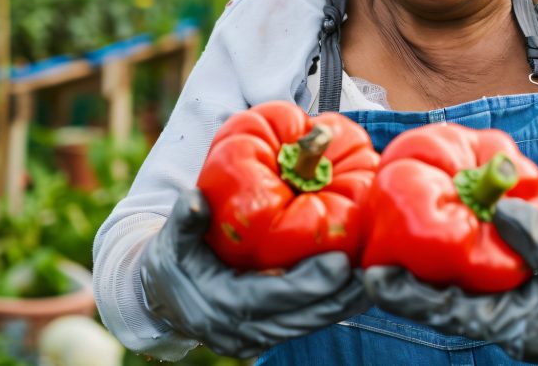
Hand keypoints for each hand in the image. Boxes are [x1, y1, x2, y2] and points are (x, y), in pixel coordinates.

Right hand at [140, 189, 369, 357]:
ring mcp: (255, 339)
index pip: (274, 296)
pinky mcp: (267, 337)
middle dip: (341, 296)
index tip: (342, 260)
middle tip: (375, 270)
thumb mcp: (172, 238)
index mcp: (221, 305)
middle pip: (302, 316)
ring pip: (309, 324)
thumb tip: (195, 198)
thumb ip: (185, 219)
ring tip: (376, 279)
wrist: (161, 299)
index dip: (310, 282)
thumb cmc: (172, 259)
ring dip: (344, 304)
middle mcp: (241, 330)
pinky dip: (332, 306)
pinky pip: (306, 324)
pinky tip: (357, 287)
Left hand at [364, 199, 537, 365]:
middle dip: (403, 277)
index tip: (369, 273)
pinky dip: (461, 256)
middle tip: (363, 250)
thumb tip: (499, 206)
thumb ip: (537, 234)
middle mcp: (502, 323)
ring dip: (427, 265)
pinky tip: (447, 229)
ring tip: (390, 235)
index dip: (404, 292)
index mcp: (512, 326)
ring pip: (456, 289)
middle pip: (439, 301)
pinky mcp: (520, 297)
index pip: (444, 311)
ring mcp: (510, 312)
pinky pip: (480, 278)